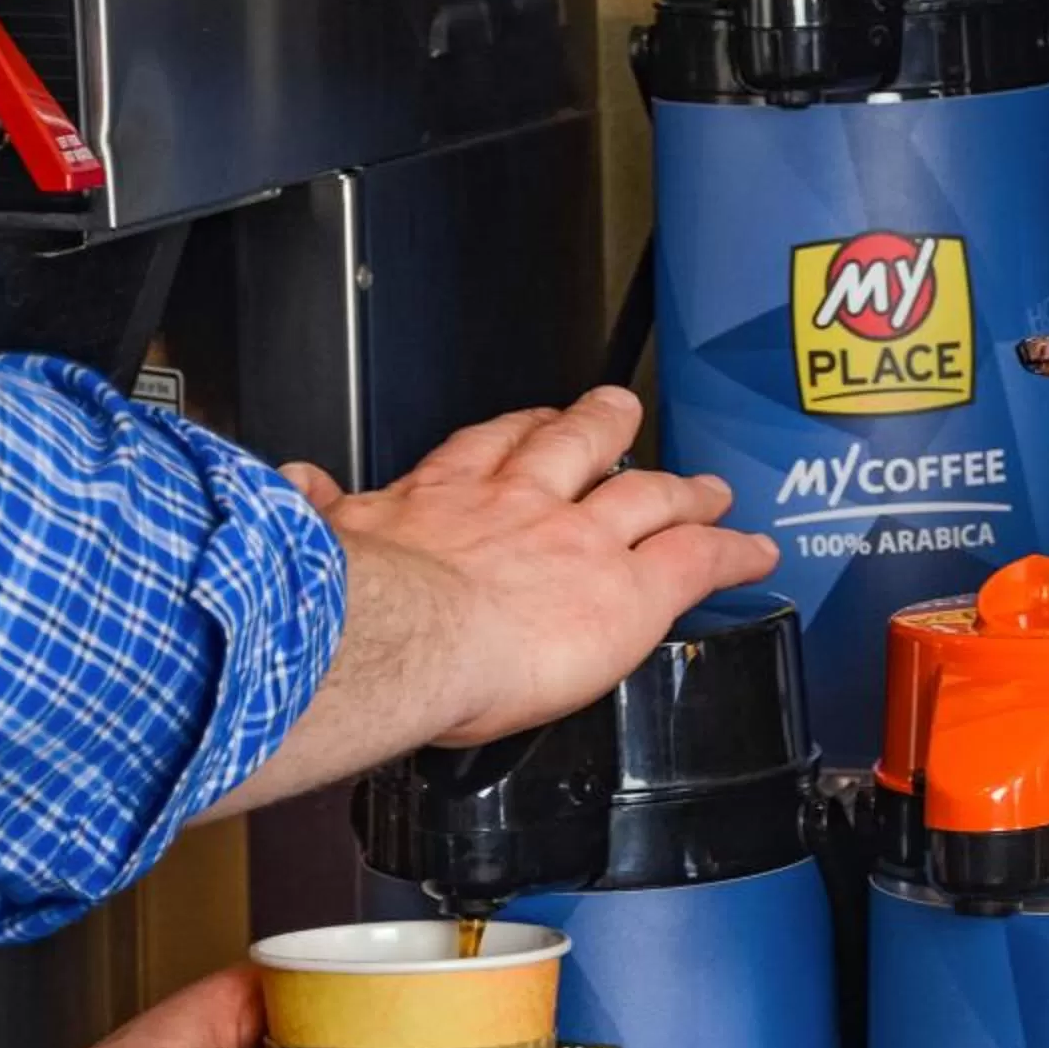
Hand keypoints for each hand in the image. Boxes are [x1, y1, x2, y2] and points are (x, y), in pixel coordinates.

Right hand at [203, 390, 777, 823]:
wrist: (403, 634)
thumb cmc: (355, 610)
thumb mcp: (322, 543)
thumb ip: (318, 511)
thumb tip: (293, 485)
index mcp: (440, 500)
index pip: (484, 451)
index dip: (514, 434)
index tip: (527, 427)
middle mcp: (520, 506)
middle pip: (575, 448)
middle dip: (602, 427)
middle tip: (622, 413)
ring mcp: (583, 541)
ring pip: (645, 495)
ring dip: (679, 486)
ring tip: (705, 485)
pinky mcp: (631, 589)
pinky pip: (699, 560)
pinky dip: (733, 552)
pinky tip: (755, 551)